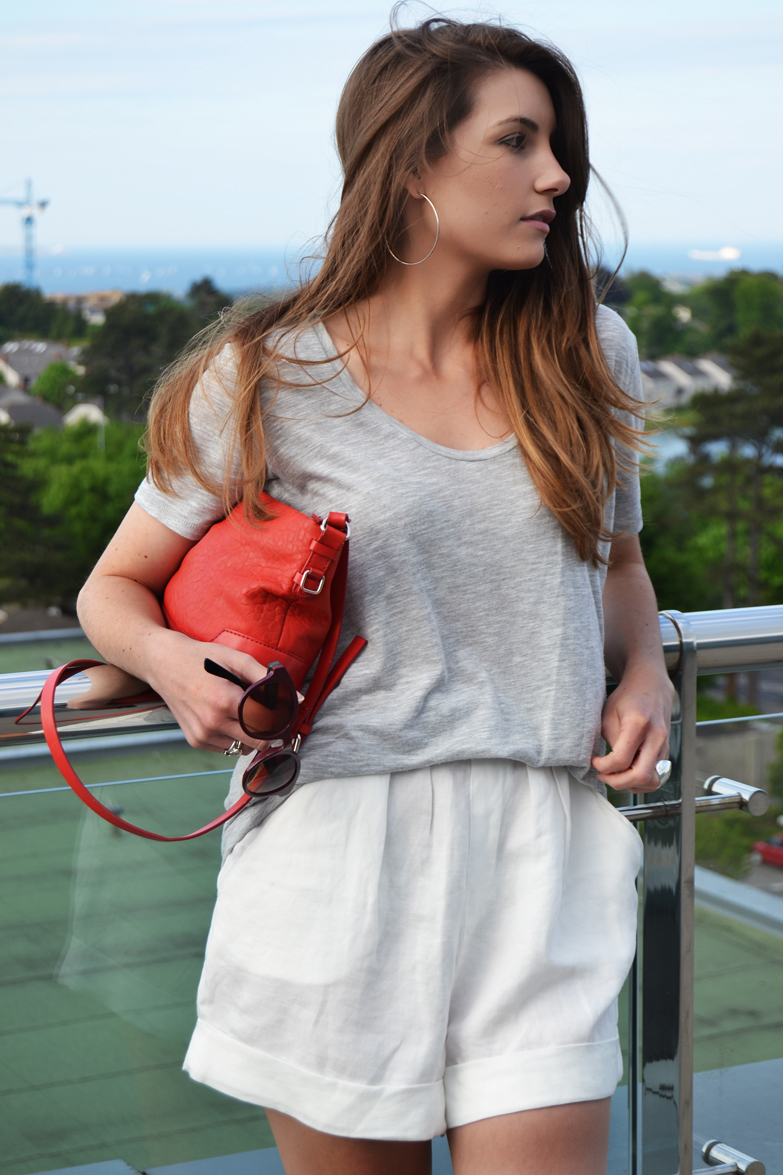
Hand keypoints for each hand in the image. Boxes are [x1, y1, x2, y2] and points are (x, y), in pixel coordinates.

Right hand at [144, 629, 275, 755]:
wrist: (164, 664)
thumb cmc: (202, 659)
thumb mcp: (236, 659)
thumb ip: (267, 678)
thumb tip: (298, 698)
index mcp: (225, 702)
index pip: (267, 724)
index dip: (281, 722)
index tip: (286, 717)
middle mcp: (212, 722)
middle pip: (257, 741)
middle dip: (271, 732)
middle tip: (276, 720)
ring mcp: (202, 734)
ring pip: (243, 748)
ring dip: (252, 736)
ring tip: (247, 715)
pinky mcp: (196, 740)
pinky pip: (226, 749)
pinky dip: (235, 738)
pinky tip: (230, 720)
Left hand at [592, 663, 673, 792]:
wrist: (651, 685)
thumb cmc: (627, 697)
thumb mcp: (609, 713)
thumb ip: (610, 740)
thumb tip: (607, 765)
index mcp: (638, 723)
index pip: (622, 759)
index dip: (604, 767)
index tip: (595, 762)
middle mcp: (656, 736)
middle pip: (641, 776)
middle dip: (618, 782)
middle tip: (603, 775)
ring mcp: (664, 745)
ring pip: (653, 780)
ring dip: (631, 784)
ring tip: (615, 776)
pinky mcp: (666, 751)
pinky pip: (656, 775)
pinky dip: (640, 780)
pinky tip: (626, 773)